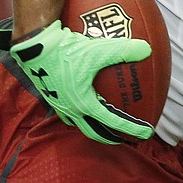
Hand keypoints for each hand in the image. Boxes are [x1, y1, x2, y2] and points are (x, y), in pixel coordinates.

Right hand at [10, 20, 154, 143]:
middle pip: (92, 130)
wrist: (34, 46)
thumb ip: (123, 51)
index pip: (112, 122)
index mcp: (84, 104)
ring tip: (103, 121)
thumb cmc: (66, 50)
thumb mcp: (99, 49)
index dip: (131, 127)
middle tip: (123, 137)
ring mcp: (58, 103)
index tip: (146, 132)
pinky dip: (80, 108)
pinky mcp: (51, 93)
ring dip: (92, 124)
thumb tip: (147, 49)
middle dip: (108, 137)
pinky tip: (84, 96)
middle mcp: (70, 108)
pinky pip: (68, 108)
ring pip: (78, 121)